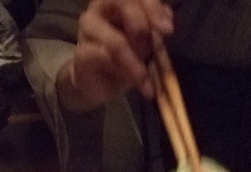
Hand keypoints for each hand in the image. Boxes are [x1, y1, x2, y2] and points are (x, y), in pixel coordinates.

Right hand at [57, 0, 172, 110]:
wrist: (99, 83)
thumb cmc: (124, 59)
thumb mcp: (146, 43)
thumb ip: (155, 28)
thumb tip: (167, 18)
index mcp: (117, 2)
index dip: (152, 7)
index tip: (168, 30)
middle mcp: (100, 9)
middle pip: (122, 3)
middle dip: (143, 27)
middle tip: (154, 50)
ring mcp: (88, 30)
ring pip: (117, 41)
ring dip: (136, 61)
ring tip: (146, 77)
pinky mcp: (82, 54)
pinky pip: (106, 60)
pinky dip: (126, 73)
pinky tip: (140, 84)